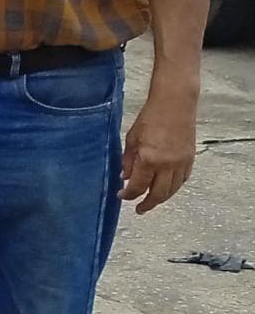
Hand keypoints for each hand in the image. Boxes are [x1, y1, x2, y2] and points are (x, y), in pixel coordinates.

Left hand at [122, 83, 197, 212]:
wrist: (175, 104)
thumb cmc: (150, 118)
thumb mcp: (131, 139)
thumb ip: (127, 160)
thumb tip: (124, 177)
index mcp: (148, 160)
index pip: (138, 186)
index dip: (129, 195)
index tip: (121, 196)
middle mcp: (167, 165)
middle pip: (158, 194)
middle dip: (147, 204)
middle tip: (139, 209)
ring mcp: (181, 163)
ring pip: (172, 190)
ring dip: (161, 198)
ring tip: (151, 201)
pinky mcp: (190, 159)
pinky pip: (182, 180)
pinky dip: (173, 187)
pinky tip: (166, 188)